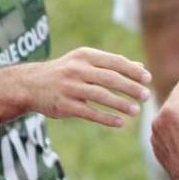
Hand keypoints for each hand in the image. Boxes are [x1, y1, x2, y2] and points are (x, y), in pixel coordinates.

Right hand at [19, 47, 151, 126]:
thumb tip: (141, 69)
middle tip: (146, 96)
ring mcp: (69, 88)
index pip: (114, 61)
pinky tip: (121, 123)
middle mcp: (76, 70)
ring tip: (136, 111)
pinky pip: (89, 112)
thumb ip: (112, 65)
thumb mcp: (85, 62)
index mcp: (84, 56)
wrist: (30, 84)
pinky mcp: (64, 105)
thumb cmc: (66, 72)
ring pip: (100, 96)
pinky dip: (106, 118)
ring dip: (120, 104)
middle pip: (109, 78)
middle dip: (130, 87)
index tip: (148, 79)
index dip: (132, 71)